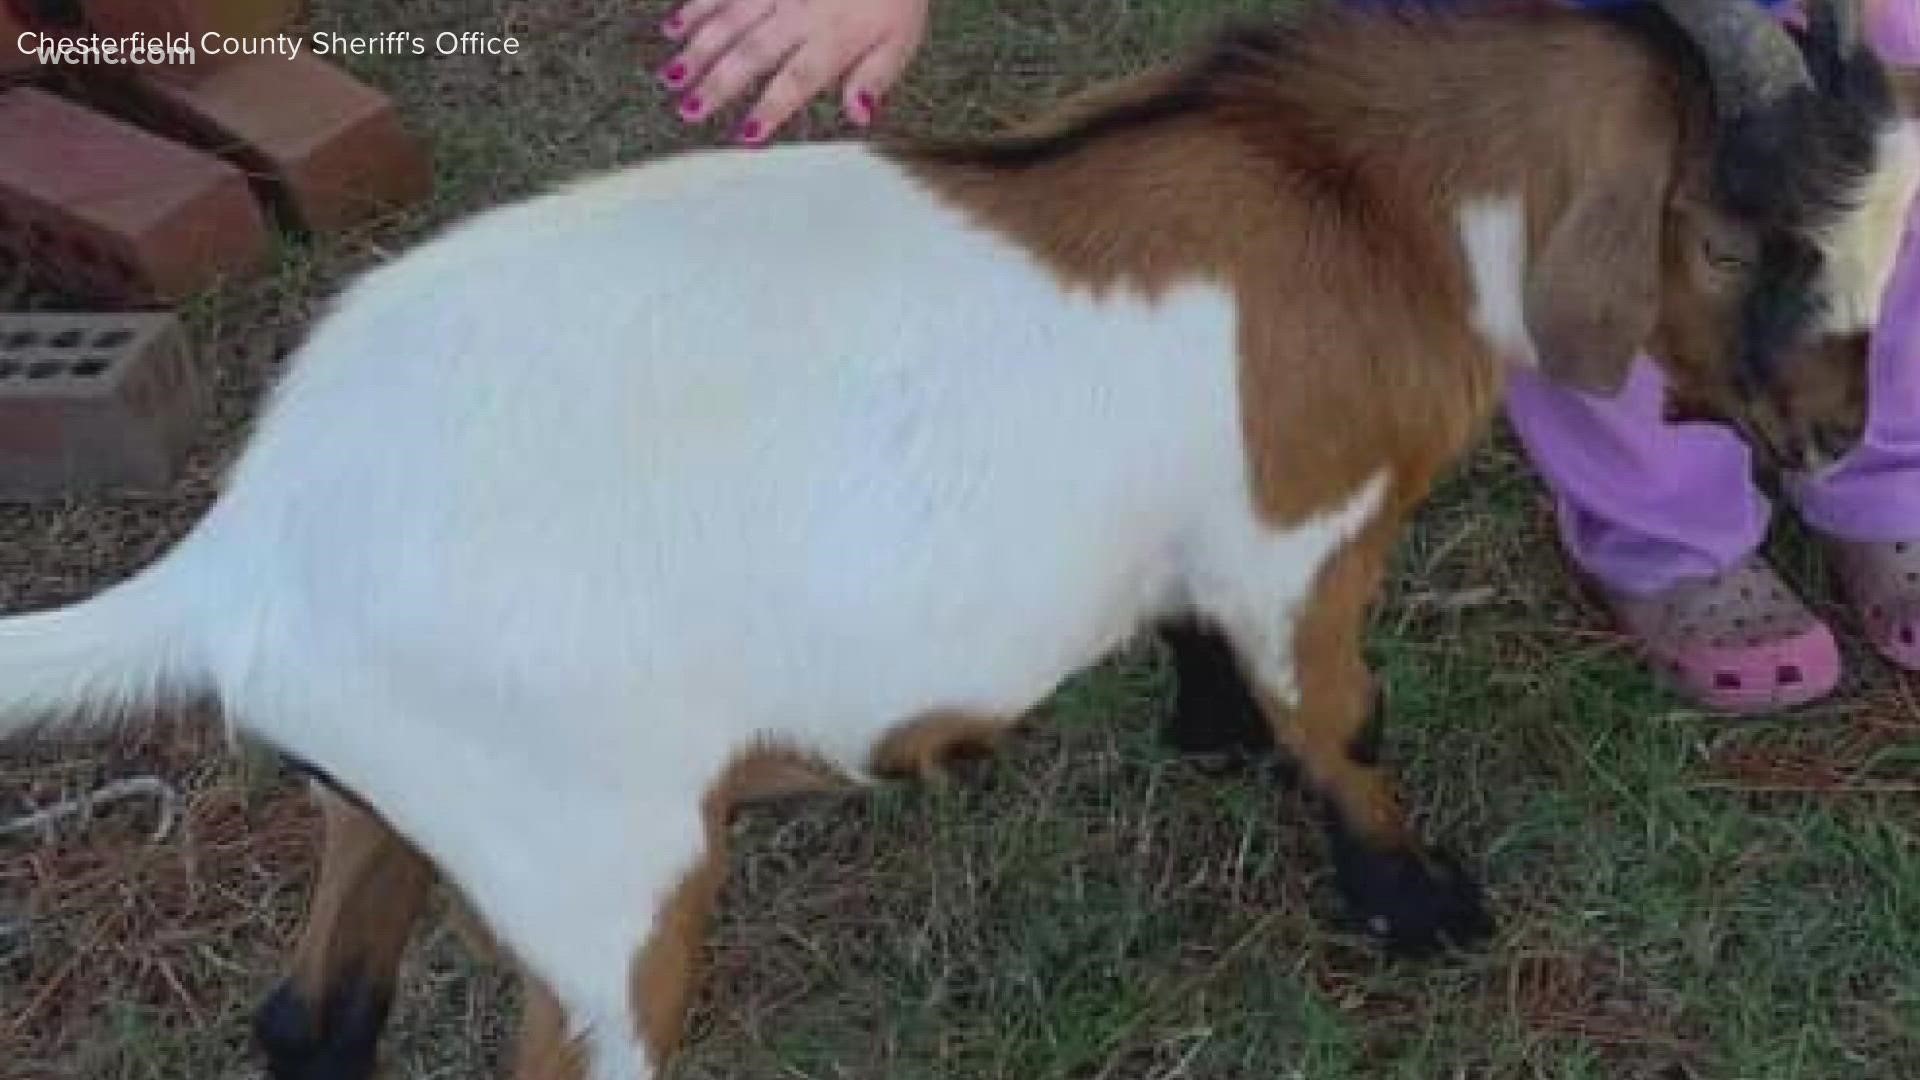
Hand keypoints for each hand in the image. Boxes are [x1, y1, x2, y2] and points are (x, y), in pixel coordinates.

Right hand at [658, 0, 929, 143]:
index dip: (770, 109)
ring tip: (672, 76)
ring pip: (730, 19)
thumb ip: (876, 77)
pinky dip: (696, 6)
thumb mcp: (901, 39)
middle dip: (718, 83)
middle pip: (752, 53)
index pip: (796, 82)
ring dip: (698, 48)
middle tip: (688, 110)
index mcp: (834, 40)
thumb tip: (860, 115)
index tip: (745, 136)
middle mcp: (800, 13)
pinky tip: (674, 26)